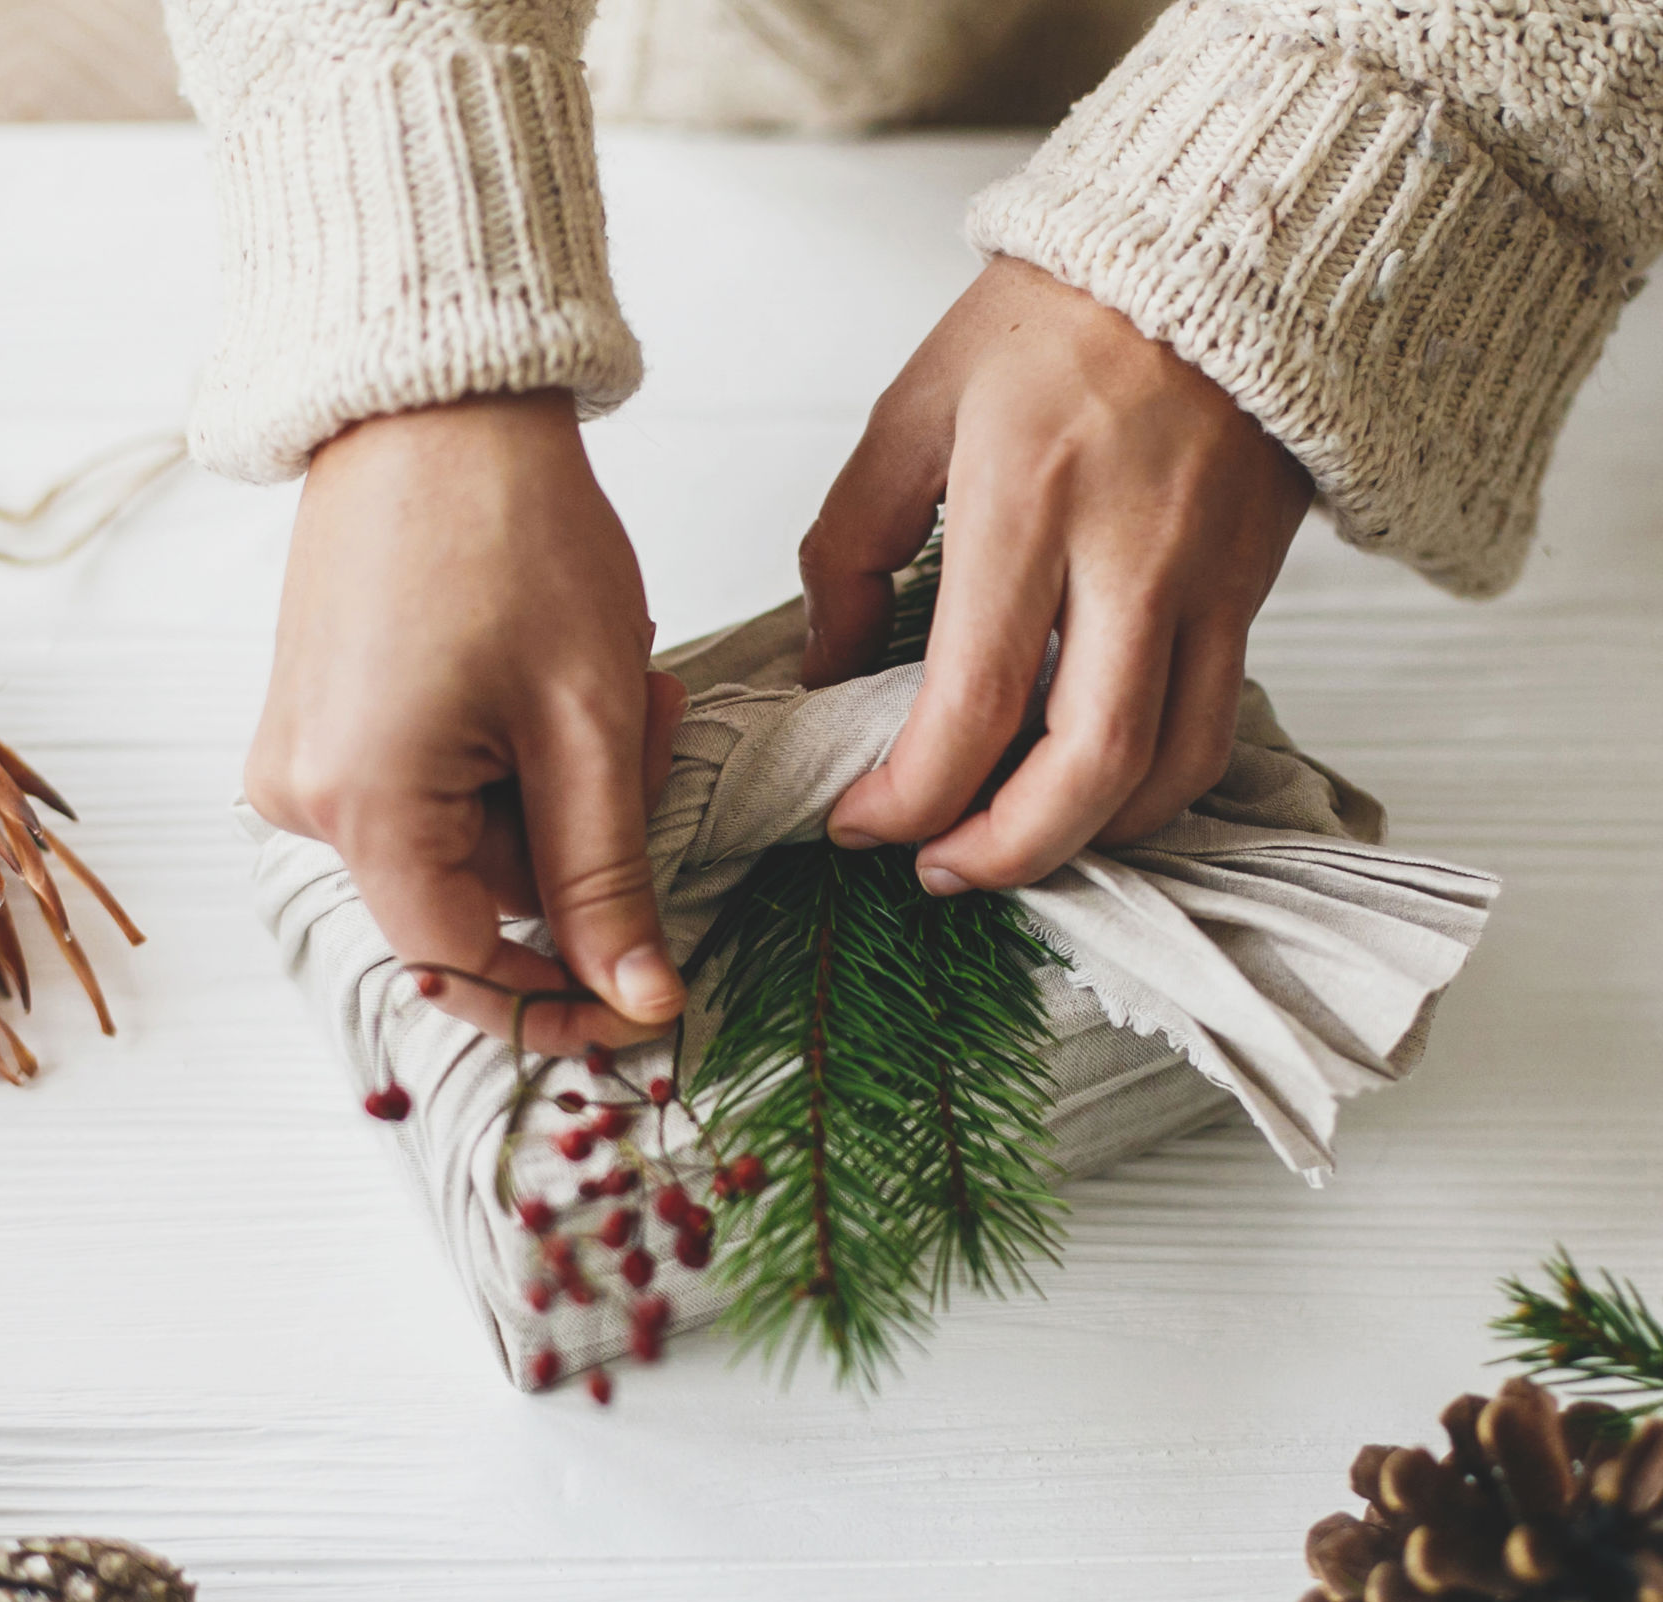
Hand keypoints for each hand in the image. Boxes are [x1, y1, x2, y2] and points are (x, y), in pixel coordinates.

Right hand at [246, 391, 688, 1053]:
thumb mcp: (587, 723)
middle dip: (587, 834)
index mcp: (363, 808)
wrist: (435, 403)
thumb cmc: (510, 533)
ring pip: (473, 839)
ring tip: (611, 682)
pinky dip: (518, 754)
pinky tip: (555, 679)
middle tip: (652, 728)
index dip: (564, 994)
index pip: (468, 964)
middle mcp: (307, 796)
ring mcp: (308, 755)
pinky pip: (441, 787)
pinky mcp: (328, 720)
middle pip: (483, 893)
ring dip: (563, 784)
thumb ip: (607, 878)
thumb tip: (637, 1001)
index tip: (648, 1000)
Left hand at [800, 256, 1312, 890]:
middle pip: (1086, 766)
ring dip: (1082, 839)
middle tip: (938, 870)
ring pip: (1167, 770)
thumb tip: (830, 666)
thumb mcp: (916, 407)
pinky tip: (1090, 794)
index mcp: (1023, 498)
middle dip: (1004, 852)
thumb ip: (852, 543)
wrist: (1221, 250)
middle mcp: (1128, 552)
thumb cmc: (1058, 319)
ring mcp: (1205, 580)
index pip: (971, 700)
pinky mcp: (1252, 593)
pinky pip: (1215, 732)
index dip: (909, 795)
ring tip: (1007, 843)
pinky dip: (1153, 794)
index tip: (860, 822)